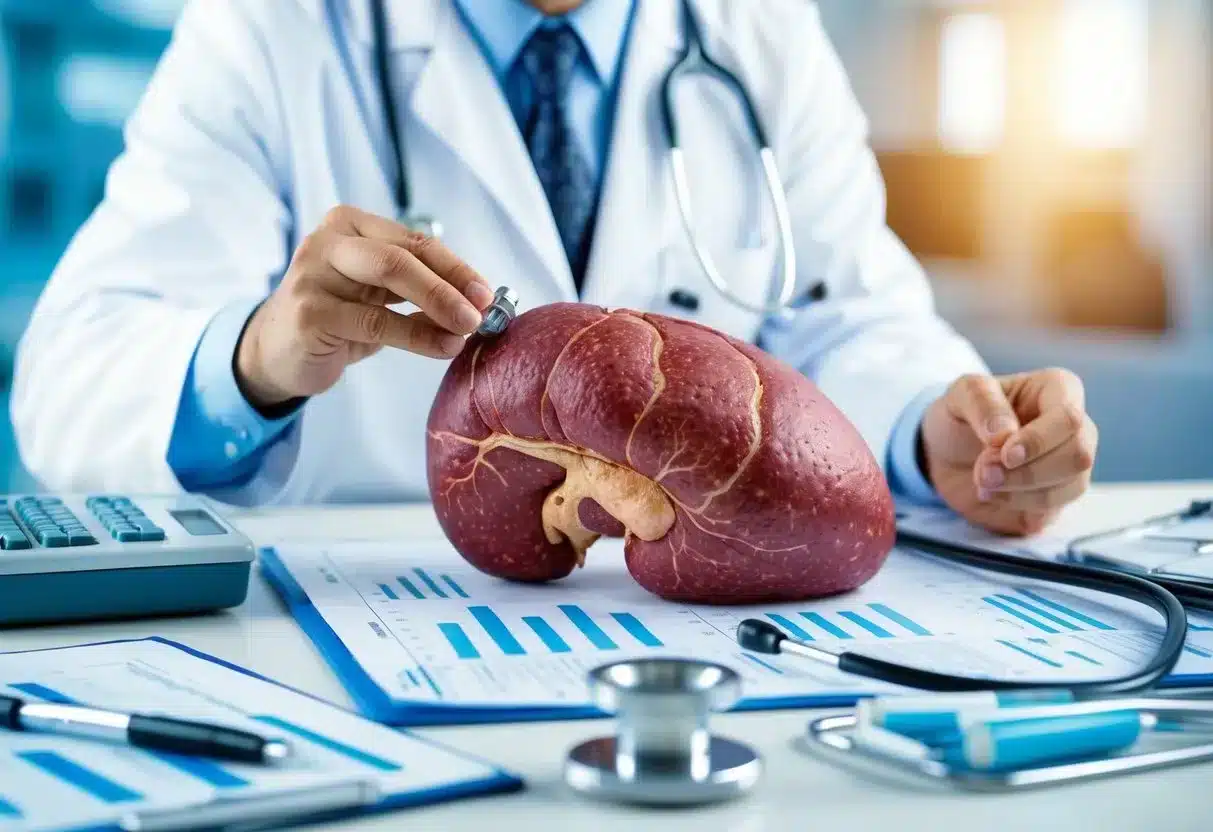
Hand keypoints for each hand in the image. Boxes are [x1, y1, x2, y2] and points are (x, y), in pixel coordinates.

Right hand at [236, 205, 495, 409]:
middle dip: (448, 285)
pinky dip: (415, 337)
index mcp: (350, 225)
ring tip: (464, 334)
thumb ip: (420, 292)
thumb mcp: (380, 297)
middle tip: (479, 314)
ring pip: (388, 283)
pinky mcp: (308, 313)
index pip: (415, 241)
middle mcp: (328, 241)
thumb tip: (478, 304)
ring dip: (437, 310)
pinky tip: (440, 347)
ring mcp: (313, 275)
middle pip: (400, 256)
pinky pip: (374, 323)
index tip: (487, 295)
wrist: (277, 351)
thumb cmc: (338, 317)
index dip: (457, 268)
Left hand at [920, 369, 1098, 535]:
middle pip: (1078, 456)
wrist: (945, 453)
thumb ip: (982, 403)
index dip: (1038, 441)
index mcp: (1058, 389)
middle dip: (1027, 472)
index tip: (1004, 454)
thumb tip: (1005, 432)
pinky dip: (1019, 507)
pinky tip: (993, 495)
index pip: (1069, 417)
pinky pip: (1055, 510)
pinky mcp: (1057, 498)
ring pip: (1072, 486)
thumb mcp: (958, 395)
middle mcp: (1075, 427)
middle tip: (983, 472)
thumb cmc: (960, 415)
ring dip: (1020, 491)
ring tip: (982, 482)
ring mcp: (1070, 465)